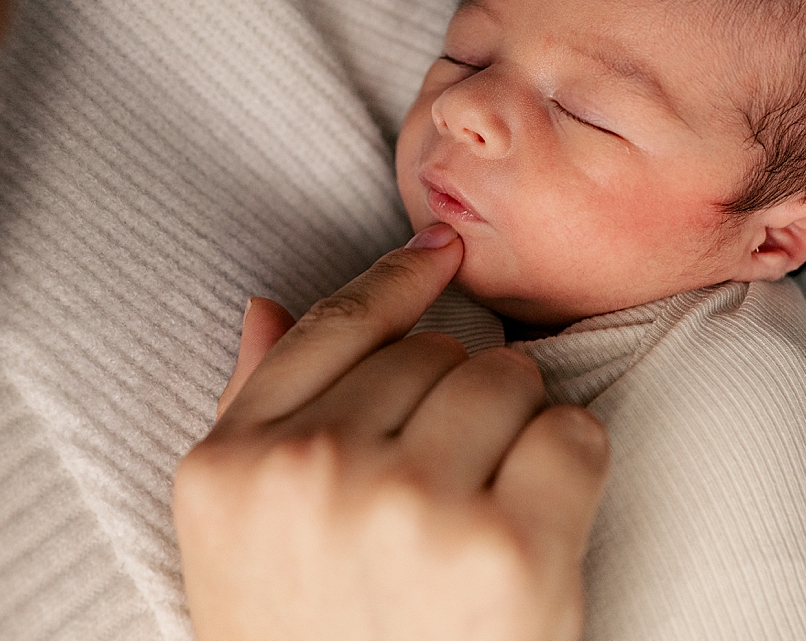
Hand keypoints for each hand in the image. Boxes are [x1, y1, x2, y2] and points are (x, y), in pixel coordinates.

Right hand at [174, 226, 608, 640]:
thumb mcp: (236, 547)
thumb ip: (252, 414)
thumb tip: (268, 305)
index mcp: (231, 466)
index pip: (331, 324)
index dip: (397, 281)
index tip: (444, 252)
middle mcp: (312, 471)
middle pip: (432, 352)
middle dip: (459, 398)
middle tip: (451, 491)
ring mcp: (409, 508)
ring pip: (506, 380)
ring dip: (518, 430)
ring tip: (489, 514)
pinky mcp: (508, 553)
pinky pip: (571, 434)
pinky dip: (574, 470)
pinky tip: (541, 531)